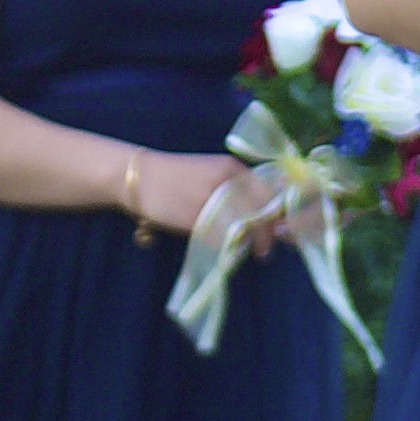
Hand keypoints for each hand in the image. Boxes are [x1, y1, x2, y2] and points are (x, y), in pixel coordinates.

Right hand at [131, 148, 279, 250]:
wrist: (139, 177)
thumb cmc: (178, 177)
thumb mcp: (212, 172)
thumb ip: (237, 188)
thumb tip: (266, 211)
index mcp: (232, 168)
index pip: (268, 194)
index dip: (277, 215)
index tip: (280, 229)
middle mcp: (224, 181)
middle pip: (259, 213)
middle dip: (268, 233)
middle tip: (267, 248)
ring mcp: (210, 200)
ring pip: (243, 227)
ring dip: (253, 243)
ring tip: (255, 252)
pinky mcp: (194, 218)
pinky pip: (221, 237)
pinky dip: (229, 246)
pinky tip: (229, 250)